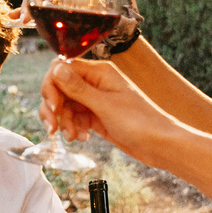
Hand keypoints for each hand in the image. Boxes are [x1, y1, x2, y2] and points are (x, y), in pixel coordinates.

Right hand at [40, 56, 170, 153]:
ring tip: (73, 137)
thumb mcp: (105, 105)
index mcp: (100, 72)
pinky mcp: (97, 116)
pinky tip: (82, 138)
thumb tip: (56, 67)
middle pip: (60, 88)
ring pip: (66, 106)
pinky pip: (75, 118)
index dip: (52, 87)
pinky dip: (73, 128)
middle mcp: (96, 83)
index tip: (52, 107)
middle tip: (53, 127)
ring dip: (64, 122)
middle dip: (54, 108)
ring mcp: (96, 100)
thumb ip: (77, 88)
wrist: (159, 145)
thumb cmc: (140, 122)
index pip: (62, 69)